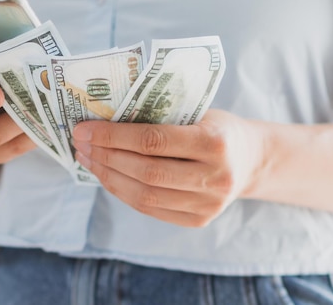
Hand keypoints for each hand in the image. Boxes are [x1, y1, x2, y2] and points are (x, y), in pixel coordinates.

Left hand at [72, 109, 263, 226]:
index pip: (153, 141)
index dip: (113, 137)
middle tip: (81, 144)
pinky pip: (152, 210)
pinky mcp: (200, 220)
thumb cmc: (217, 128)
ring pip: (145, 196)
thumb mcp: (198, 112)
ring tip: (89, 161)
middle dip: (106, 157)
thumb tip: (104, 121)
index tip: (84, 129)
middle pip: (146, 172)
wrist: (251, 160)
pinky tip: (108, 177)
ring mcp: (209, 204)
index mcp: (215, 141)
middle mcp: (215, 177)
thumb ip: (161, 118)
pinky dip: (124, 193)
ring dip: (109, 178)